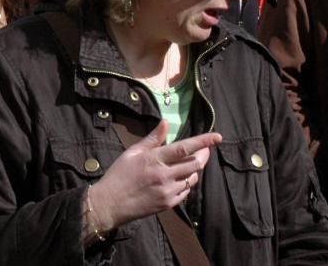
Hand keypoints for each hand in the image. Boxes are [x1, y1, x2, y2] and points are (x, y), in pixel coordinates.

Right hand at [88, 120, 220, 232]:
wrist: (110, 204)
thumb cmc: (119, 175)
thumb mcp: (132, 152)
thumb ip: (152, 139)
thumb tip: (165, 123)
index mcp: (154, 159)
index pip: (184, 148)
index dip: (202, 141)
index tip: (217, 137)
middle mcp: (164, 175)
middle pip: (195, 164)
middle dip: (204, 155)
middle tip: (205, 149)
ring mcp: (167, 191)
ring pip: (193, 178)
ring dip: (194, 170)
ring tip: (187, 165)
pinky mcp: (168, 204)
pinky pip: (186, 191)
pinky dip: (186, 183)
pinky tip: (178, 179)